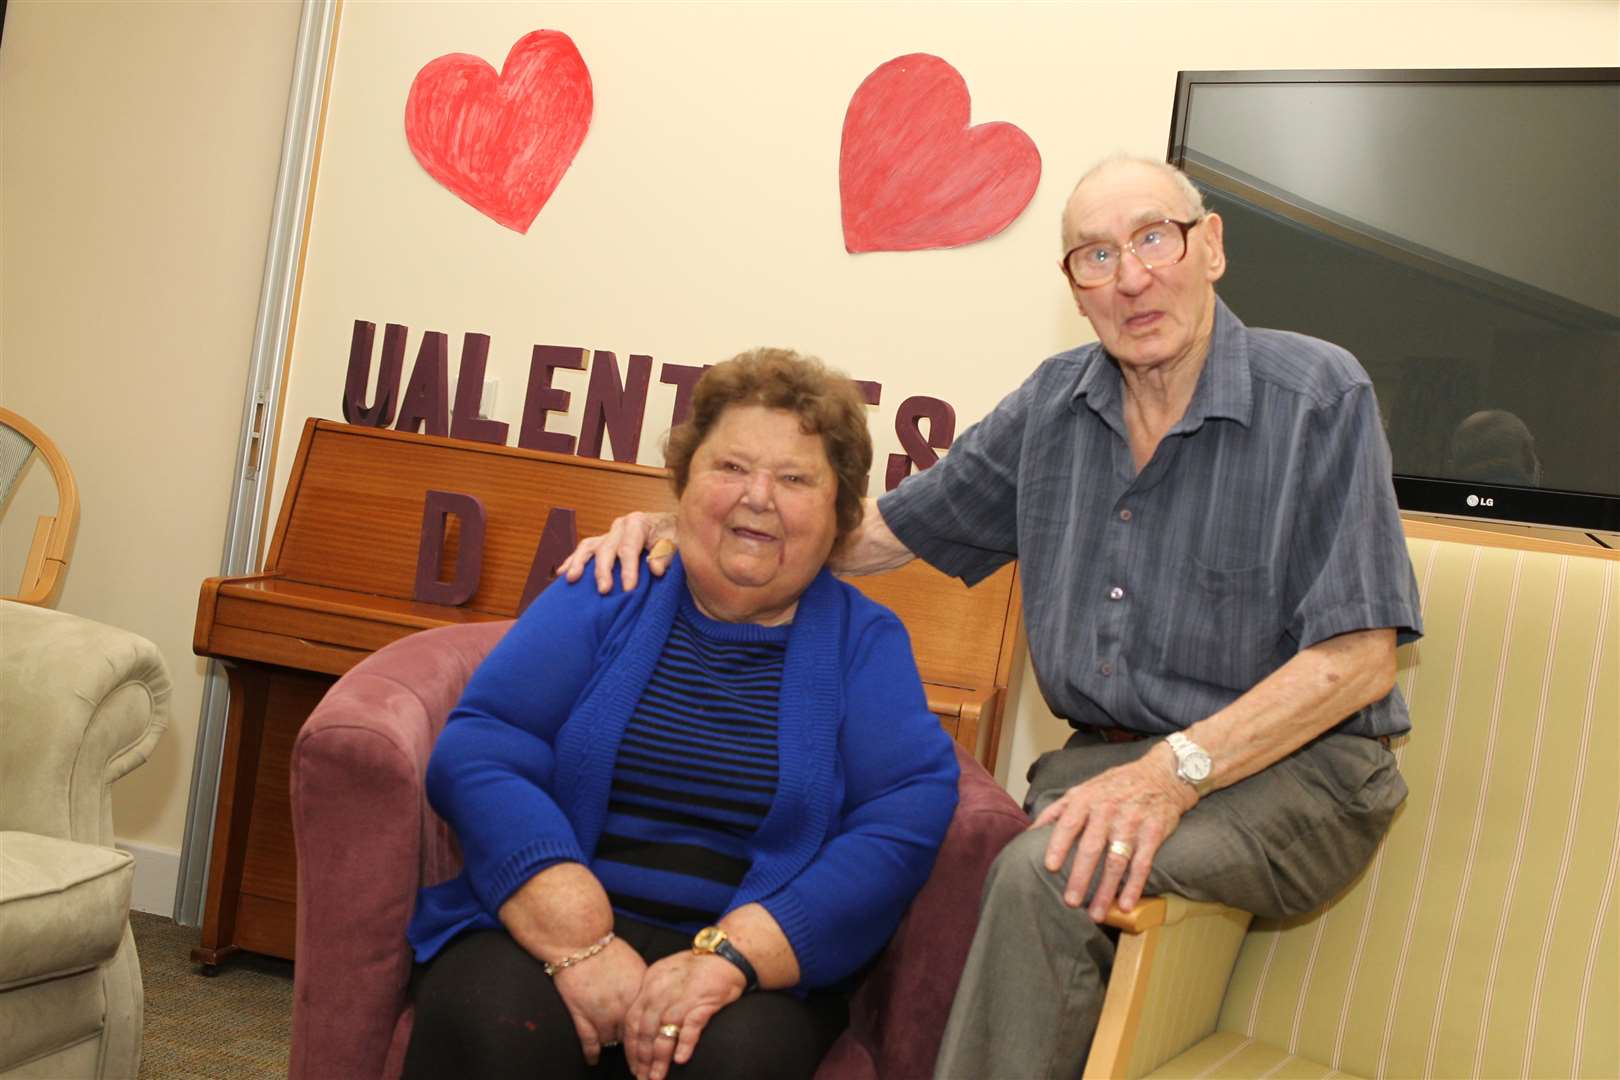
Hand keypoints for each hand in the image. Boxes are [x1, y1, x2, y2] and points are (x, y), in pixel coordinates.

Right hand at [551, 939, 646, 1063]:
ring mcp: (602, 1014)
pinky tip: (593, 1062)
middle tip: (638, 1058)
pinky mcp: (582, 1016)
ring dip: (614, 1047)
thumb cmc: (608, 949)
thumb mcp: (637, 965)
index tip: (652, 1044)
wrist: (581, 942)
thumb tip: (651, 999)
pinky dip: (591, 1054)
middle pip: (633, 1036)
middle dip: (636, 1046)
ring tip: (616, 1054)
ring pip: (612, 1041)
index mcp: (640, 994)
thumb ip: (644, 986)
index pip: (650, 1022)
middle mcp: (624, 1007)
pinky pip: (589, 1042)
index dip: (650, 1034)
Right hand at [558, 511, 677, 593]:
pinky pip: (585, 549)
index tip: (628, 590)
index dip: (628, 570)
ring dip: (579, 563)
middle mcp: (620, 526)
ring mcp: (609, 533)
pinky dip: (573, 560)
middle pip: (607, 549)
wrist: (673, 527)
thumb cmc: (675, 537)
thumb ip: (666, 555)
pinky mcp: (603, 541)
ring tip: (571, 579)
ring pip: (589, 546)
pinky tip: (562, 573)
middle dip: (604, 570)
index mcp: (638, 522)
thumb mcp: (677, 543)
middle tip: (604, 591)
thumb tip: (655, 570)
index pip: (629, 548)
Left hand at [624, 952, 745, 1079]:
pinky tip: (680, 1059)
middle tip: (642, 1078)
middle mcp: (661, 992)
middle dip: (642, 1059)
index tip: (633, 1066)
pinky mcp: (703, 1002)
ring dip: (659, 1058)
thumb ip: (650, 996)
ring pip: (664, 1032)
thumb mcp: (664, 975)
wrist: (724, 955)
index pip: (632, 1021)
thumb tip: (640, 1024)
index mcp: (649, 986)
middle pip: (645, 1031)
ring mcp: (682, 998)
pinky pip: (691, 1025)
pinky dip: (685, 1043)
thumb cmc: (694, 967)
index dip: (631, 1047)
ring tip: (657, 1076)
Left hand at [1030, 746, 1194, 920]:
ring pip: (1116, 861)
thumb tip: (1031, 831)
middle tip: (1070, 901)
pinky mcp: (1153, 833)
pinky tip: (1126, 905)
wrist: (1161, 774)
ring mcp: (1132, 822)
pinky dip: (1134, 886)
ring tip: (1096, 914)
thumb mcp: (1084, 788)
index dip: (1058, 845)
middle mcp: (1108, 810)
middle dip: (1080, 876)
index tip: (1049, 867)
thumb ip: (1057, 809)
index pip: (1068, 823)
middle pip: (1091, 847)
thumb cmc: (1115, 785)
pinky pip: (1142, 864)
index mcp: (1086, 799)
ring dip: (1106, 890)